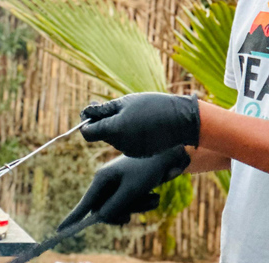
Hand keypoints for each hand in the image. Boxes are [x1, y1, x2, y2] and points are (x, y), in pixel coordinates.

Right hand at [59, 146, 190, 228]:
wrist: (170, 154)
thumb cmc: (148, 169)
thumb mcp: (130, 191)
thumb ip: (114, 207)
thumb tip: (99, 218)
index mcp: (102, 179)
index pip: (84, 203)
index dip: (73, 218)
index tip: (60, 231)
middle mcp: (108, 182)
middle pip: (105, 210)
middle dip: (120, 214)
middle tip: (128, 218)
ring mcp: (120, 185)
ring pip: (122, 209)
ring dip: (137, 208)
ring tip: (151, 198)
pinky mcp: (132, 188)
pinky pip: (133, 205)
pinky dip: (144, 203)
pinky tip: (154, 195)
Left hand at [81, 93, 199, 157]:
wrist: (182, 120)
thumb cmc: (154, 106)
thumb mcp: (126, 102)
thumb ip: (104, 110)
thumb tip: (86, 113)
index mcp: (114, 130)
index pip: (87, 133)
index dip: (86, 123)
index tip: (92, 113)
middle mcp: (119, 144)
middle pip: (102, 135)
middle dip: (105, 123)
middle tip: (116, 107)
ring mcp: (130, 151)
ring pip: (115, 139)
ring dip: (119, 128)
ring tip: (136, 116)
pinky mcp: (139, 153)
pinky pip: (127, 144)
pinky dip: (130, 135)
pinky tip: (144, 126)